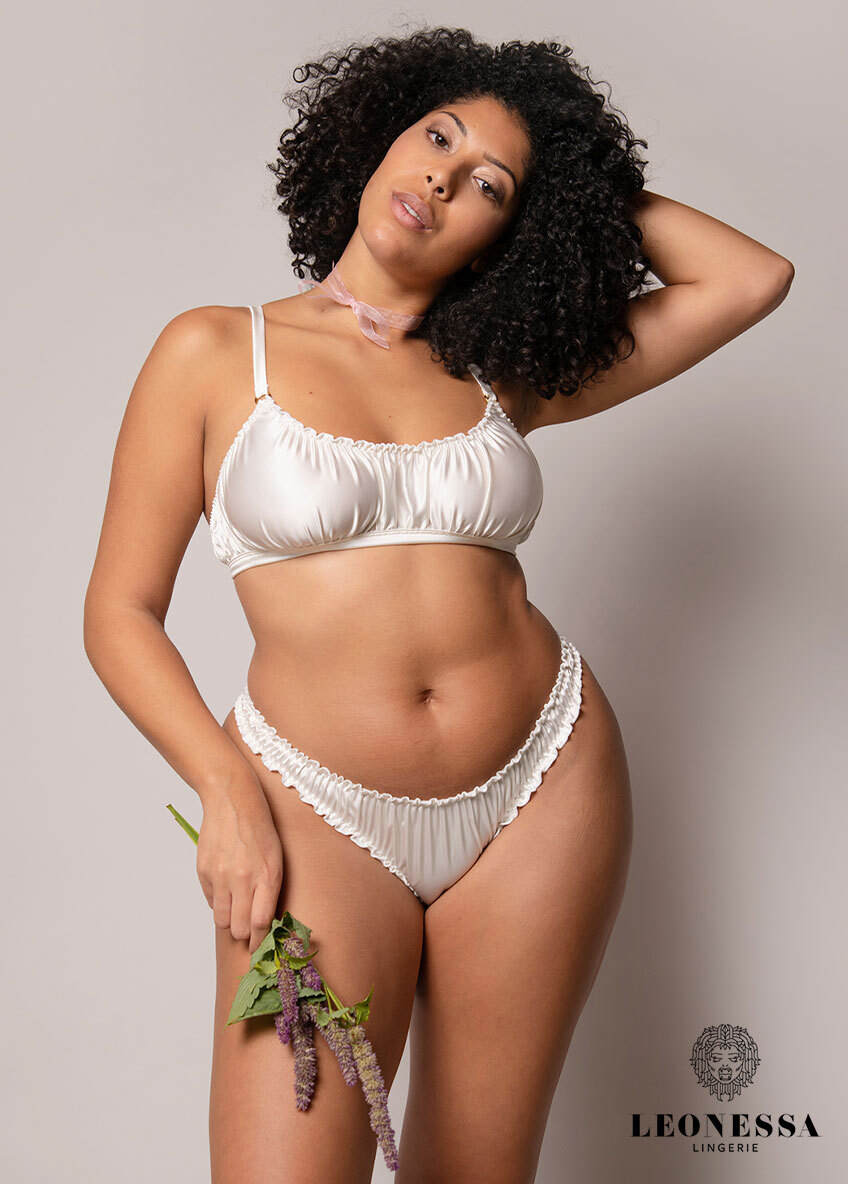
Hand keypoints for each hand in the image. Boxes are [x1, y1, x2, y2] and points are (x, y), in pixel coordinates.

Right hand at [196, 772, 283, 954]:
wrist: (233, 801)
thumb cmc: (260, 830)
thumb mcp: (275, 859)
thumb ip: (270, 891)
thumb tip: (262, 923)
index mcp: (267, 875)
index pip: (262, 923)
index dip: (260, 940)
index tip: (260, 946)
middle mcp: (243, 878)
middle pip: (240, 928)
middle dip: (244, 935)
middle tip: (247, 931)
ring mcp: (220, 875)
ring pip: (221, 920)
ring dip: (229, 921)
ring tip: (236, 910)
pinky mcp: (204, 871)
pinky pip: (210, 901)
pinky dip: (217, 901)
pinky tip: (225, 885)